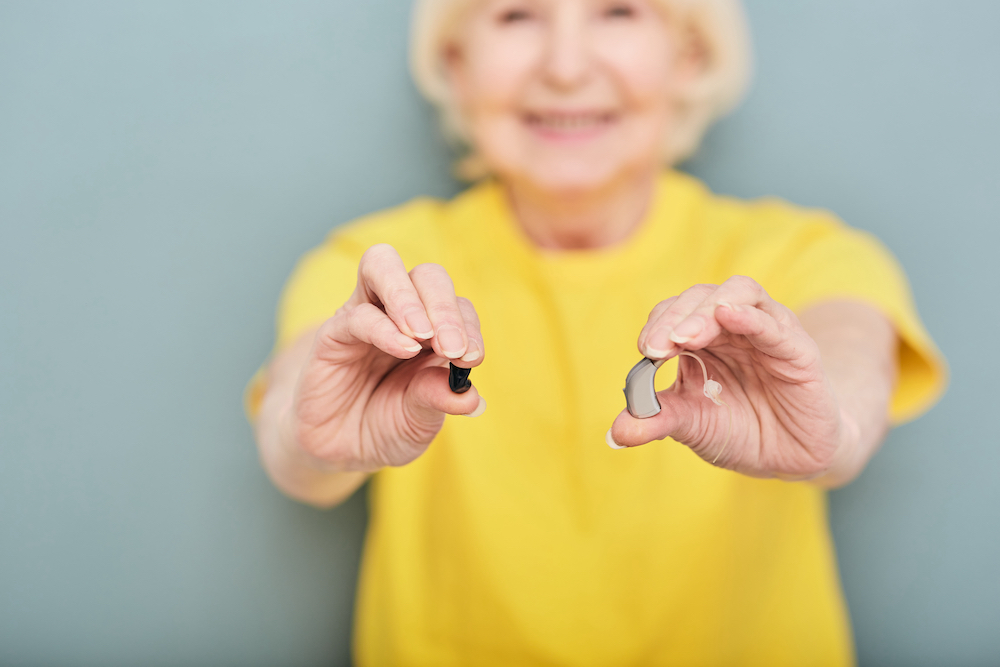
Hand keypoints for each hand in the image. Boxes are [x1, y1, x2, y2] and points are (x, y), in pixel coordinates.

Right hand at [288, 244, 484, 472]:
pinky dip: (384, 329)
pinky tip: (402, 350)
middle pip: (427, 276)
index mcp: (433, 331)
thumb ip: (440, 400)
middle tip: (453, 347)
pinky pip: (357, 314)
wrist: (340, 450)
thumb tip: (471, 396)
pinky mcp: (333, 333)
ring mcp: (366, 317)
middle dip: (444, 306)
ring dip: (409, 298)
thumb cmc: (386, 427)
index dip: (467, 326)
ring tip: (424, 334)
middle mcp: (401, 315)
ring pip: (383, 266)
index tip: (472, 358)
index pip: (458, 307)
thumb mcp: (420, 421)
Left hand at [608, 276, 846, 479]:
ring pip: (739, 294)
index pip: (674, 313)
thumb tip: (616, 431)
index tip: (644, 351)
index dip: (657, 325)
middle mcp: (733, 327)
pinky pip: (775, 324)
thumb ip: (656, 420)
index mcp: (702, 338)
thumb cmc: (738, 431)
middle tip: (656, 346)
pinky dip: (750, 315)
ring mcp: (767, 333)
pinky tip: (729, 314)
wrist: (788, 459)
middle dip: (676, 317)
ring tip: (686, 335)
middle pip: (701, 297)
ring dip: (707, 310)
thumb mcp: (691, 426)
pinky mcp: (798, 350)